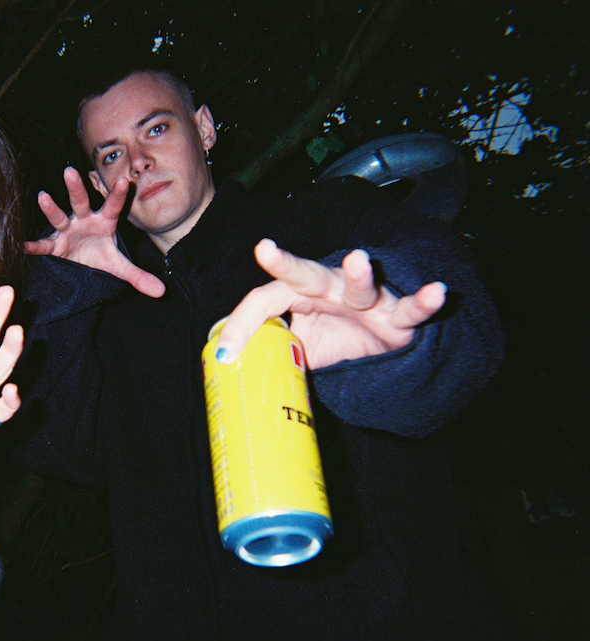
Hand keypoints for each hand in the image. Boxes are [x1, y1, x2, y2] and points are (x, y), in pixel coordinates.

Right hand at [27, 166, 165, 297]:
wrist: (80, 266)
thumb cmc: (99, 257)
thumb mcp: (119, 267)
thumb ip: (139, 276)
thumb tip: (162, 292)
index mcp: (104, 222)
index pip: (113, 206)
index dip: (119, 195)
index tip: (125, 180)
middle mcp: (84, 220)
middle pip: (81, 202)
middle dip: (76, 188)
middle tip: (70, 171)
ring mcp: (67, 230)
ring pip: (59, 217)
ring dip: (51, 208)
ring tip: (43, 196)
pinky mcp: (54, 245)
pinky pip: (44, 245)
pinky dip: (35, 246)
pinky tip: (24, 245)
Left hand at [213, 239, 446, 368]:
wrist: (383, 346)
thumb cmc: (335, 338)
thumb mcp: (299, 348)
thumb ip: (271, 350)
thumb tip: (233, 368)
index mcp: (299, 295)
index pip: (265, 301)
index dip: (242, 323)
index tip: (225, 353)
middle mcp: (329, 289)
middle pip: (304, 273)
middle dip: (285, 263)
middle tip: (264, 250)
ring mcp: (365, 299)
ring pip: (360, 285)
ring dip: (360, 274)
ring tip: (360, 260)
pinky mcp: (397, 315)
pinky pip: (411, 308)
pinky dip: (424, 301)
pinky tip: (436, 292)